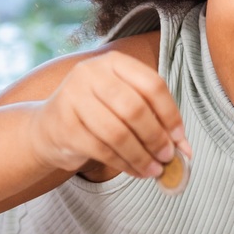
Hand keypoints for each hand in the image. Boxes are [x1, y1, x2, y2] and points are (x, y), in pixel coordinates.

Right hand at [26, 51, 188, 179]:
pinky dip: (124, 164)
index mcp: (113, 62)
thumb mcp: (123, 105)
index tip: (180, 139)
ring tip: (154, 170)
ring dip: (141, 156)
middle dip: (156, 137)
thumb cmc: (96, 115)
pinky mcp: (64, 125)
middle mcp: (90, 73)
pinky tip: (135, 171)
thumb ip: (153, 119)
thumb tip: (185, 148)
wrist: (49, 128)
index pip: (152, 84)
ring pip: (118, 132)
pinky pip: (102, 149)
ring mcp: (73, 97)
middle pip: (134, 107)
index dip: (170, 114)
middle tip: (168, 157)